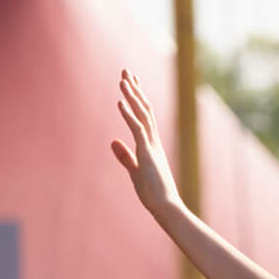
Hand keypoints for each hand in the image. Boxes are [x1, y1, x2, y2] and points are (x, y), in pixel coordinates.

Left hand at [109, 72, 180, 213]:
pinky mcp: (147, 152)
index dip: (137, 99)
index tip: (131, 84)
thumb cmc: (153, 193)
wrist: (166, 206)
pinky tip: (120, 102)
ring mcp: (151, 146)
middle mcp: (153, 141)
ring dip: (132, 96)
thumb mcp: (135, 171)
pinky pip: (137, 129)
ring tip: (123, 79)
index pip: (144, 117)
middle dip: (135, 90)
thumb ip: (124, 155)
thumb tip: (112, 141)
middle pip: (144, 110)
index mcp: (151, 145)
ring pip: (142, 115)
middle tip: (127, 72)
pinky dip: (128, 114)